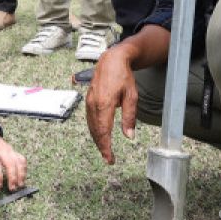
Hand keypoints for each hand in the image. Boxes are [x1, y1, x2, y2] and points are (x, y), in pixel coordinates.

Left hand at [0, 131, 27, 190]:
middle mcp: (2, 149)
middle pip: (10, 162)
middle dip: (12, 176)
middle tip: (12, 188)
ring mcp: (9, 149)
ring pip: (18, 161)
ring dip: (21, 173)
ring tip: (20, 185)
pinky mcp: (13, 150)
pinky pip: (21, 159)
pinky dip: (24, 168)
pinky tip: (23, 177)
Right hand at [84, 45, 139, 163]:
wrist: (111, 60)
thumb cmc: (123, 76)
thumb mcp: (132, 96)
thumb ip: (129, 117)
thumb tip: (129, 136)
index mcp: (105, 104)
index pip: (104, 132)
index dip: (106, 147)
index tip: (109, 159)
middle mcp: (93, 105)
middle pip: (96, 132)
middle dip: (101, 147)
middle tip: (109, 159)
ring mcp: (89, 102)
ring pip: (91, 126)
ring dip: (97, 140)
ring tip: (105, 150)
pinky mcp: (88, 100)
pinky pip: (89, 119)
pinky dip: (94, 130)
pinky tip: (99, 135)